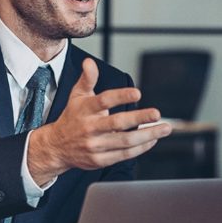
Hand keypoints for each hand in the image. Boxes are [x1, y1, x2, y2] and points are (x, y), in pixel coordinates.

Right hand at [26, 59, 171, 185]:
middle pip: (117, 123)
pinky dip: (141, 147)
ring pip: (125, 141)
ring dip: (147, 135)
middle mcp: (90, 128)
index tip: (137, 93)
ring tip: (164, 128)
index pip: (104, 101)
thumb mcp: (77, 96)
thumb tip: (89, 62)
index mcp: (85, 110)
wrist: (57, 147)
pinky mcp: (100, 160)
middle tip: (156, 113)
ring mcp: (95, 145)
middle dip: (139, 118)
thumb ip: (87, 79)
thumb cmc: (72, 118)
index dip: (121, 96)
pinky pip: (124, 155)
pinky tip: (152, 139)